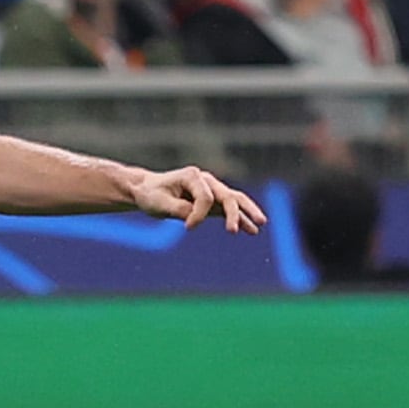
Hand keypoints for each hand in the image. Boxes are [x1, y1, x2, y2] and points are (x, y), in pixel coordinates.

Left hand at [129, 165, 266, 232]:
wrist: (147, 191)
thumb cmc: (151, 195)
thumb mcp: (159, 203)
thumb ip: (179, 210)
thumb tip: (195, 218)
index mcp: (192, 176)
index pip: (205, 197)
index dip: (198, 215)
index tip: (187, 228)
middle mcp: (206, 180)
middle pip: (227, 196)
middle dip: (233, 213)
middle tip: (233, 231)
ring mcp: (212, 189)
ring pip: (235, 200)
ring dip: (248, 212)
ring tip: (261, 224)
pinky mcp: (214, 200)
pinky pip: (231, 208)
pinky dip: (241, 218)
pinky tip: (252, 229)